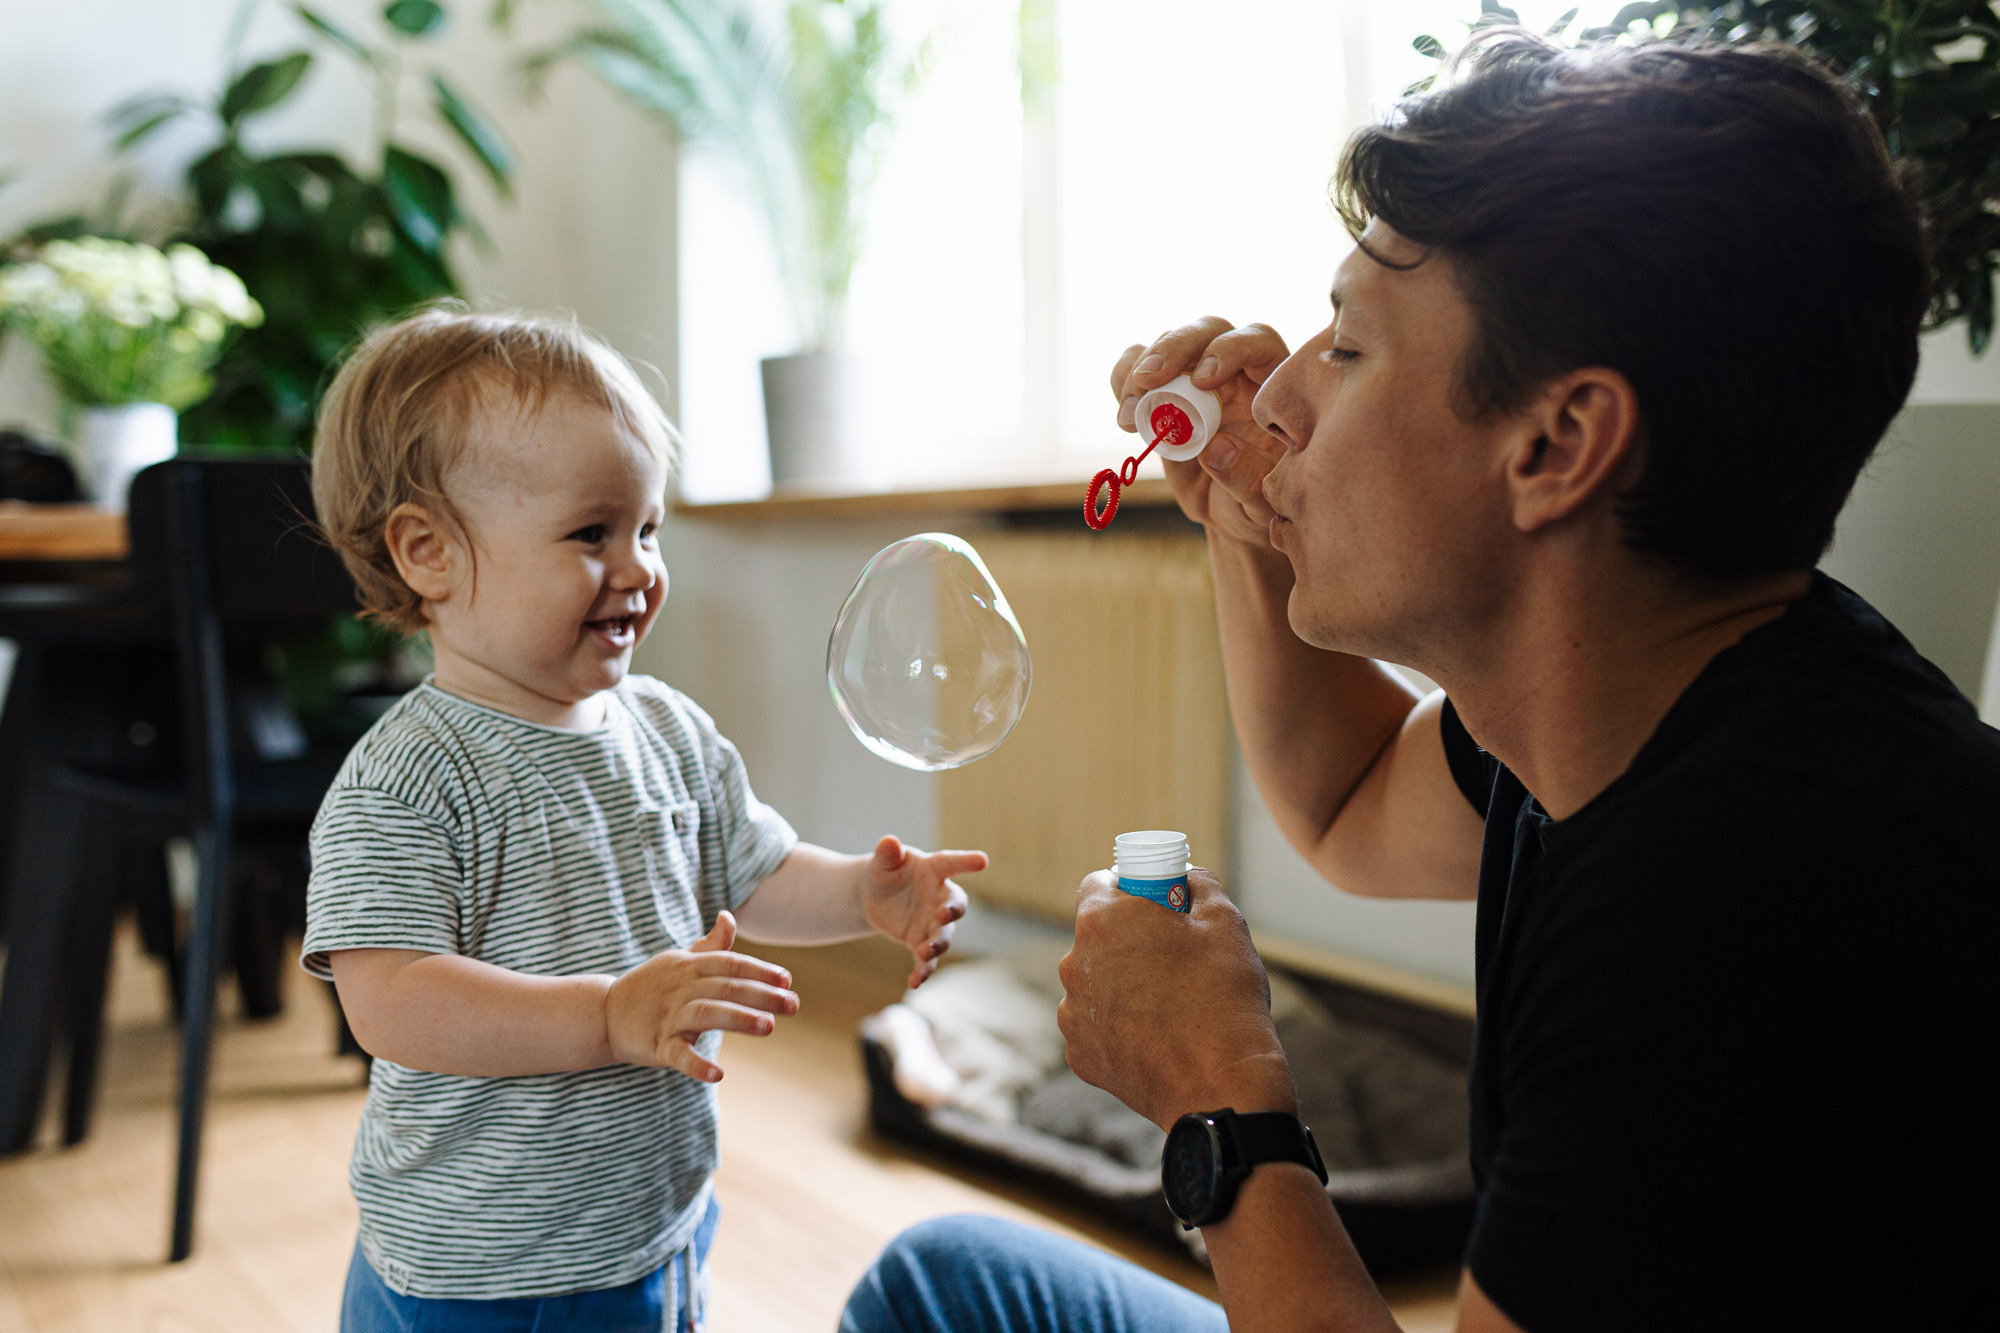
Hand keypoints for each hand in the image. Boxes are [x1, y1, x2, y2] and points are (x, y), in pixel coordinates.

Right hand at [603, 911, 798, 1081]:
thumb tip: (729, 916)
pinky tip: (719, 1074)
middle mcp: (681, 988)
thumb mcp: (679, 960)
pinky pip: (678, 1054)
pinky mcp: (656, 1044)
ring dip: (738, 1019)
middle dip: (762, 995)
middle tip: (793, 1005)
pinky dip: (697, 1064)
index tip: (787, 980)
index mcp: (689, 966)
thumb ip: (710, 945)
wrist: (605, 1011)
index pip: (730, 964)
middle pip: (726, 988)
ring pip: (707, 1014)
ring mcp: (668, 1016)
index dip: (760, 970)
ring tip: (769, 1027)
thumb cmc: (652, 985)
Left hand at [861, 835, 983, 988]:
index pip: (952, 864)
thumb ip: (887, 853)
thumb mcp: (883, 861)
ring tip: (924, 953)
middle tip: (942, 916)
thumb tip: (889, 841)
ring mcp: (932, 922)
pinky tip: (914, 982)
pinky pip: (926, 960)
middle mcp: (939, 897)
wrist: (874, 897)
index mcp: (933, 870)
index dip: (967, 861)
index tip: (983, 860)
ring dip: (937, 944)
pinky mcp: (920, 942)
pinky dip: (922, 971)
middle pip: (954, 905)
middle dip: (951, 912)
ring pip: (943, 936)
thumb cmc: (885, 871)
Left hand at [1057, 868, 1296, 1128]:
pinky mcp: (1079, 1056)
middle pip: (1097, 936)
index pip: (1100, 883)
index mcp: (1102, 920)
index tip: (1156, 906)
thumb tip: (1187, 880)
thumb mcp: (1224, 921)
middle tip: (1172, 956)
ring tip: (1170, 1005)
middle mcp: (1073, 963)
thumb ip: (1199, 885)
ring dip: (1122, 985)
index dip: (1130, 890)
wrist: (1221, 1085)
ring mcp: (1072, 1013)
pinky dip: (1120, 1028)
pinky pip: (1097, 1028)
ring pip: (1095, 984)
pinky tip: (1157, 1038)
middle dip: (1128, 940)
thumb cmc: (1224, 996)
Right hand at [1110, 318, 1291, 547]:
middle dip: (1176, 347)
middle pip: (1208, 331)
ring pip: (1169, 342)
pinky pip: (1137, 365)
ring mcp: (1196, 377)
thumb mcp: (1262, 502)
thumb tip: (1215, 448)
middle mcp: (1235, 370)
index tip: (1204, 380)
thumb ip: (1248, 477)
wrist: (1231, 514)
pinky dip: (1122, 379)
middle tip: (1149, 380)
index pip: (1256, 341)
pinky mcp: (1163, 391)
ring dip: (1140, 370)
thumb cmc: (1258, 503)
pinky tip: (1124, 414)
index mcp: (1271, 383)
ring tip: (1129, 417)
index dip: (1229, 350)